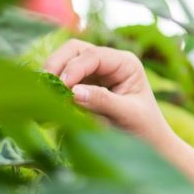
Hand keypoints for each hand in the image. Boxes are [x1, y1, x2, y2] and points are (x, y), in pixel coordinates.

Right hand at [43, 39, 172, 148]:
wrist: (149, 143)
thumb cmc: (144, 128)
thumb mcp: (127, 114)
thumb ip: (102, 101)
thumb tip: (73, 92)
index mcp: (126, 63)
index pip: (94, 55)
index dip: (74, 68)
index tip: (62, 87)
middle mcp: (109, 62)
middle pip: (75, 50)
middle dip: (58, 64)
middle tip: (45, 85)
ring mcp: (95, 72)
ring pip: (65, 61)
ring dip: (52, 73)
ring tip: (43, 92)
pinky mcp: (84, 85)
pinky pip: (63, 78)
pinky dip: (53, 85)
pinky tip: (47, 98)